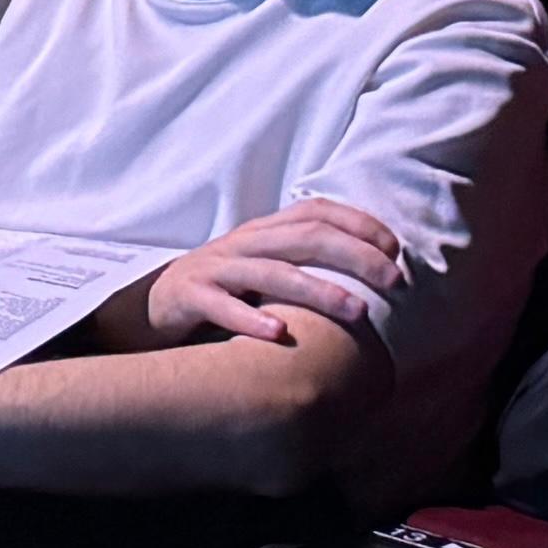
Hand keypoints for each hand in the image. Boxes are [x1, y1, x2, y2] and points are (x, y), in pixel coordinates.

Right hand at [143, 198, 403, 344]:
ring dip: (318, 290)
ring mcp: (216, 268)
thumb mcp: (261, 268)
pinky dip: (250, 319)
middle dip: (355, 255)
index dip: (357, 222)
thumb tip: (368, 279)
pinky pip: (222, 305)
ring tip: (356, 311)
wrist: (152, 305)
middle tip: (394, 281)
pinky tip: (279, 335)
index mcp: (263, 231)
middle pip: (305, 237)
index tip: (395, 248)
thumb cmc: (221, 289)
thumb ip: (301, 264)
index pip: (315, 211)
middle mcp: (244, 243)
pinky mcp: (190, 295)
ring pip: (272, 271)